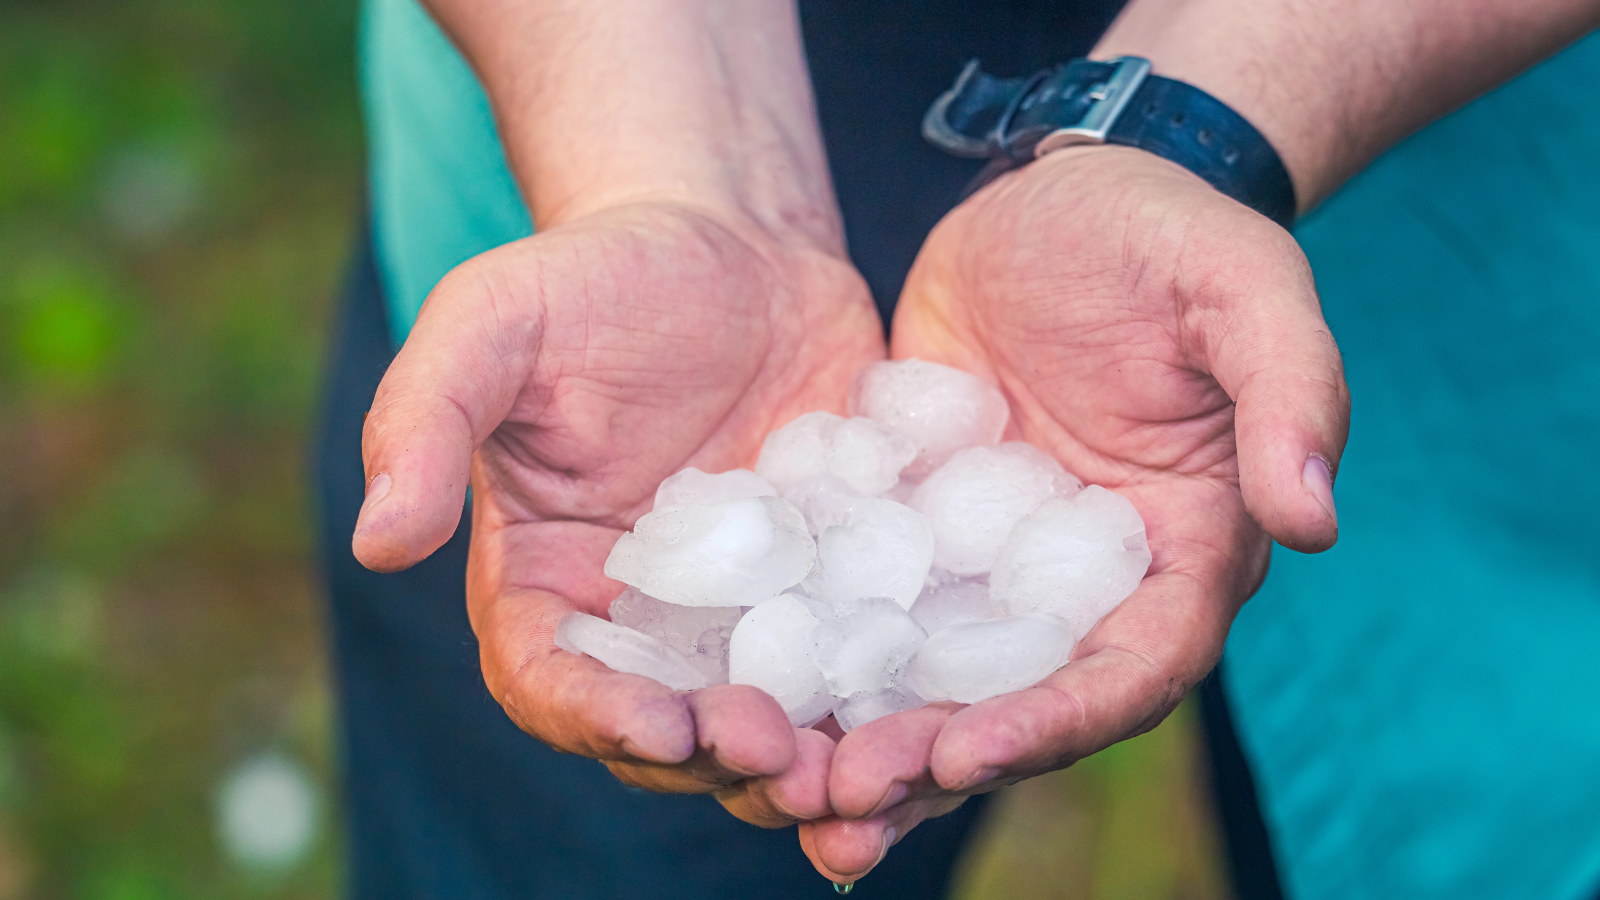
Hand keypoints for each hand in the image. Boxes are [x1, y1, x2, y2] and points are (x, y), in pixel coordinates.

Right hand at [351, 199, 882, 825]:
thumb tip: (375, 543)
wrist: (734, 243)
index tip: (658, 722)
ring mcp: (746, 614)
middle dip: (719, 759)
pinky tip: (935, 703)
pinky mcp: (833, 588)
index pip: (552, 681)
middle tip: (783, 757)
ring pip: (769, 718)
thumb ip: (424, 419)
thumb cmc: (596, 275)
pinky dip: (887, 696)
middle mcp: (644, 620)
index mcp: (548, 582)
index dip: (597, 716)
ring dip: (809, 758)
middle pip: (670, 728)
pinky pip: (857, 658)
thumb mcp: (495, 321)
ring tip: (861, 766)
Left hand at [801, 145, 1348, 881]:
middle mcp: (1087, 581)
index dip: (1060, 721)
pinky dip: (820, 655)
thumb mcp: (1240, 288)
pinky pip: (869, 601)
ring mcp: (995, 561)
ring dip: (873, 740)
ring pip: (937, 675)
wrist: (1056, 196)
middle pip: (1023, 700)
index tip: (967, 752)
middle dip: (941, 760)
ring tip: (792, 791)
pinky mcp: (919, 526)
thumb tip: (1315, 520)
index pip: (1134, 666)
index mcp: (1183, 550)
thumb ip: (1290, 394)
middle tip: (847, 803)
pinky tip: (748, 690)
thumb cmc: (1165, 234)